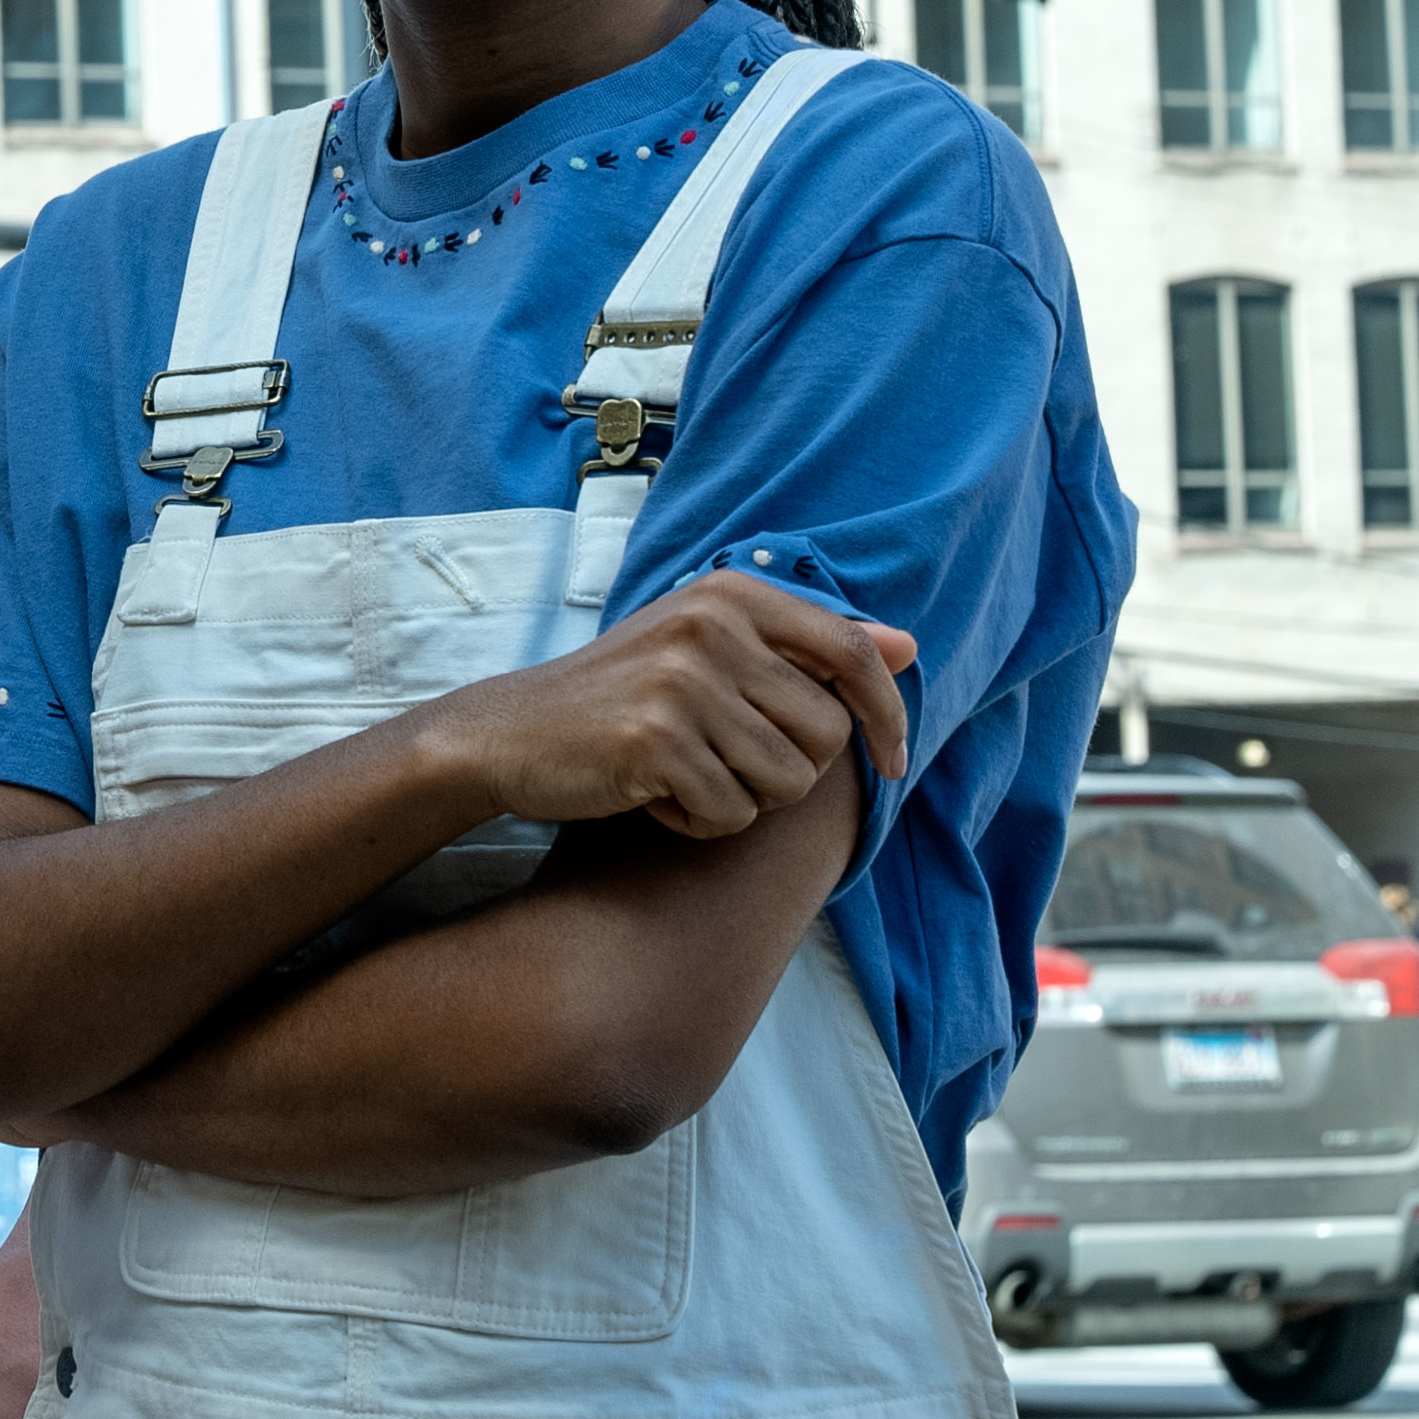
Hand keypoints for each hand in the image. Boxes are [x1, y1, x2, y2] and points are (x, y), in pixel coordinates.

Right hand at [427, 573, 913, 841]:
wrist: (510, 733)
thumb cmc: (621, 695)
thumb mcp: (711, 647)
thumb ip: (807, 645)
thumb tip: (908, 647)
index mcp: (730, 595)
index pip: (852, 654)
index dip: (888, 715)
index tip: (892, 760)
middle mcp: (710, 627)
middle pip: (827, 734)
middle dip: (789, 770)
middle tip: (725, 764)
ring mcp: (682, 682)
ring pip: (787, 783)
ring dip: (744, 800)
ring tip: (687, 777)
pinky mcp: (655, 741)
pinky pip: (731, 814)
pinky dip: (700, 823)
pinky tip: (656, 798)